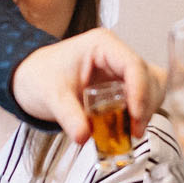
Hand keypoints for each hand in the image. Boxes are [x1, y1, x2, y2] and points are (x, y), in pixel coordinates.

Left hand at [11, 28, 161, 143]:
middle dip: (145, 105)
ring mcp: (122, 69)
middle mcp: (117, 54)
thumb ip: (68, 115)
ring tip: (131, 132)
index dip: (140, 91)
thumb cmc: (40, 76)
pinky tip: (130, 128)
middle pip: (149, 77)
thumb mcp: (51, 95)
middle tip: (134, 132)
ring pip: (152, 87)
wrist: (31, 78)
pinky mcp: (123, 84)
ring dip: (146, 110)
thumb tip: (83, 137)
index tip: (136, 117)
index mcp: (102, 45)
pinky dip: (141, 113)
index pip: (133, 64)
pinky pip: (144, 97)